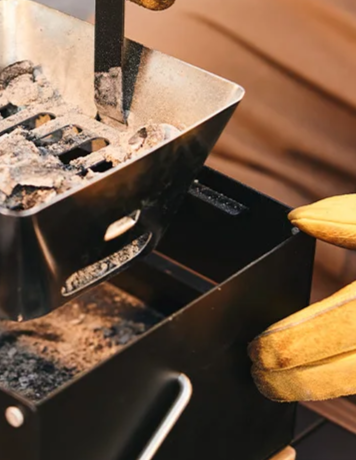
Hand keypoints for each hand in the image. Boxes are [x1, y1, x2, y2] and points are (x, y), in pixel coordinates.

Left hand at [249, 195, 355, 400]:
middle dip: (294, 378)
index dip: (290, 342)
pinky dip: (343, 380)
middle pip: (346, 370)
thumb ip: (347, 218)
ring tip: (279, 384)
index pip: (333, 325)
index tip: (259, 347)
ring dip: (318, 388)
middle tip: (259, 375)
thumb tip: (299, 219)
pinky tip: (320, 376)